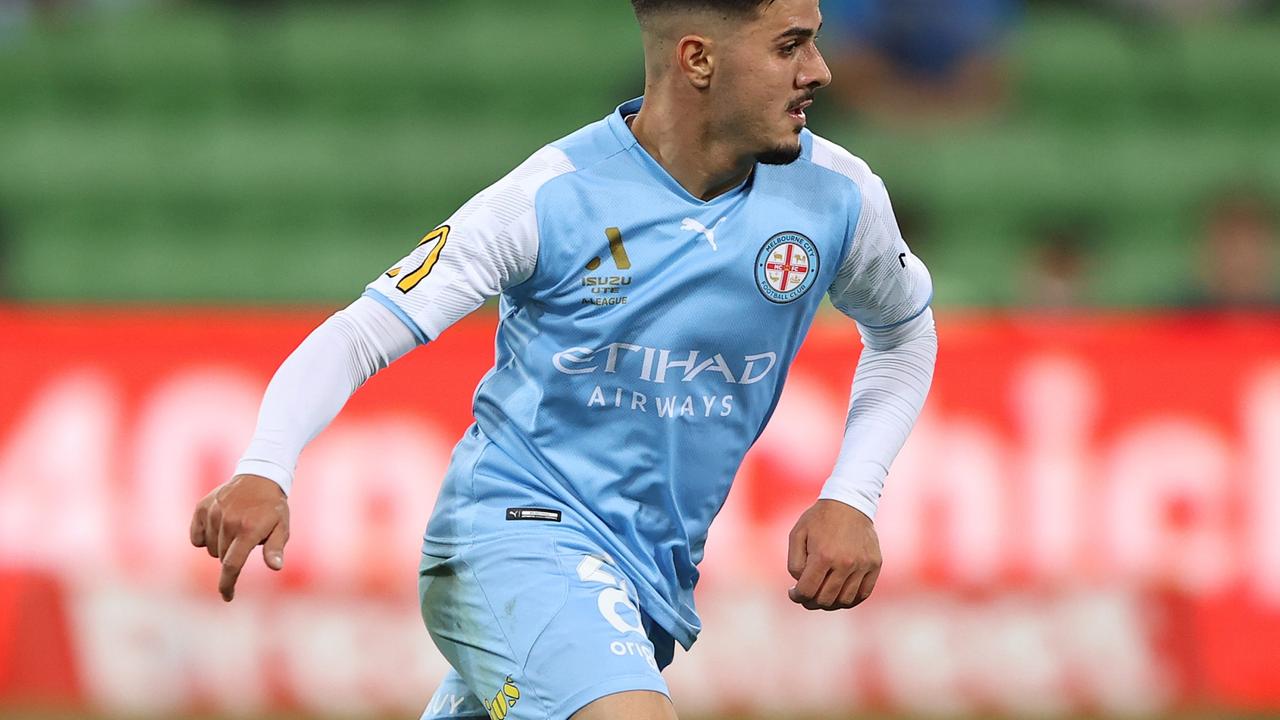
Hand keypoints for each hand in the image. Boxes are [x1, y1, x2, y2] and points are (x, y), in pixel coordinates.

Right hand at [189, 474, 289, 601]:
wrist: (259, 477)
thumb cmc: (273, 508)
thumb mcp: (282, 527)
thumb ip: (276, 548)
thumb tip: (276, 567)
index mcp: (248, 530)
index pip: (232, 565)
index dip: (227, 584)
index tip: (227, 597)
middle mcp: (228, 522)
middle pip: (221, 558)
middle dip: (231, 557)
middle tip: (246, 539)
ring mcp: (213, 513)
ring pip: (209, 548)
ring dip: (220, 546)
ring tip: (236, 529)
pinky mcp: (202, 507)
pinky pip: (196, 536)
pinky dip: (204, 537)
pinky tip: (218, 526)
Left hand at [786, 499, 881, 610]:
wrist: (849, 502)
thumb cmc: (819, 519)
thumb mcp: (797, 535)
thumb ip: (795, 563)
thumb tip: (801, 585)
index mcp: (823, 556)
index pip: (807, 591)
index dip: (797, 596)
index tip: (794, 593)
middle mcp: (845, 563)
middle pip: (825, 599)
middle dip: (811, 602)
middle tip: (806, 596)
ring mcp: (862, 565)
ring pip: (845, 601)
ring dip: (830, 603)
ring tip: (822, 594)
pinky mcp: (874, 565)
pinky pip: (863, 594)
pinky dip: (850, 599)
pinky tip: (839, 593)